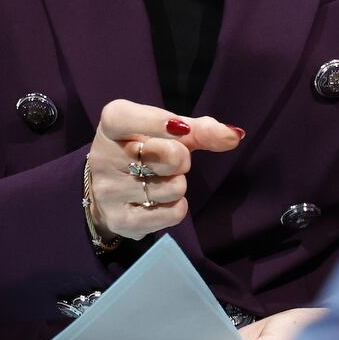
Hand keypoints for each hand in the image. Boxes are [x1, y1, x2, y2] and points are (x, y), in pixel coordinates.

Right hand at [85, 99, 240, 244]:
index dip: (155, 122)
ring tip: (160, 181)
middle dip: (182, 158)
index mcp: (112, 126)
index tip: (183, 129)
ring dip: (179, 184)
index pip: (126, 119)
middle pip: (167, 156)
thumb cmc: (145, 151)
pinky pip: (172, 213)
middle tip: (173, 160)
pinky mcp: (120, 220)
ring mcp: (109, 191)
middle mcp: (104, 157)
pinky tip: (161, 201)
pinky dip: (178, 207)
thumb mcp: (167, 134)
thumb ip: (200, 130)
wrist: (112, 189)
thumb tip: (234, 135)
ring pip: (174, 187)